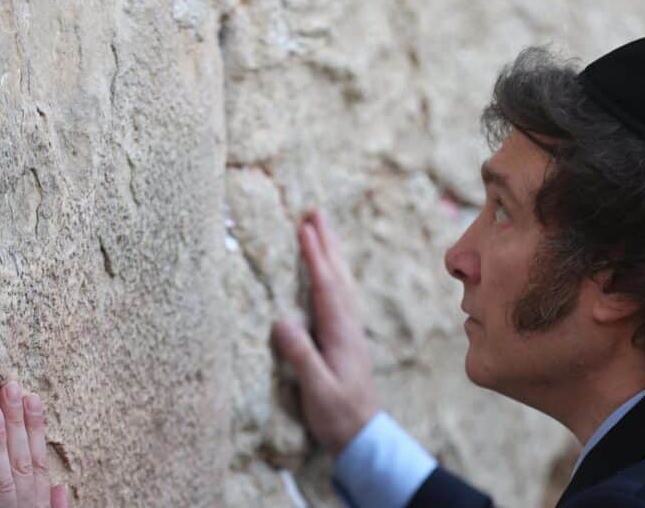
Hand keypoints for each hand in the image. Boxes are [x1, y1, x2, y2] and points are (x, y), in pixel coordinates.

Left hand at [0, 381, 66, 507]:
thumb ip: (55, 504)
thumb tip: (62, 485)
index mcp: (39, 497)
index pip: (39, 456)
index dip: (36, 426)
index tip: (32, 397)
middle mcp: (25, 501)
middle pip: (21, 457)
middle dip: (17, 421)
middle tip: (10, 388)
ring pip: (2, 475)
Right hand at [272, 210, 379, 454]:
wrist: (362, 434)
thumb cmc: (338, 414)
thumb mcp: (318, 389)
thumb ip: (302, 356)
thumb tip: (282, 320)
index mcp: (340, 333)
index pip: (326, 287)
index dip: (315, 257)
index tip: (305, 229)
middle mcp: (347, 325)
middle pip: (337, 275)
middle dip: (325, 242)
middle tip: (315, 212)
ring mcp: (349, 330)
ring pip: (340, 282)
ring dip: (331, 253)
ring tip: (321, 229)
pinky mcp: (345, 337)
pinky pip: (339, 294)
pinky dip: (332, 273)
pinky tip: (329, 270)